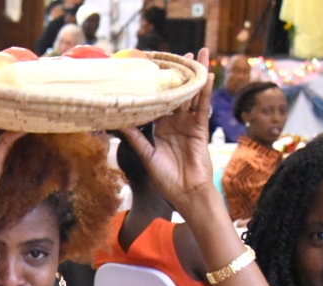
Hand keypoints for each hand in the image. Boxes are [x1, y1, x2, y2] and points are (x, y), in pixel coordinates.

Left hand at [120, 48, 217, 217]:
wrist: (185, 193)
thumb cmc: (165, 179)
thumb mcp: (145, 155)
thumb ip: (134, 137)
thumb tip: (116, 122)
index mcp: (160, 127)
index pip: (158, 101)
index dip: (156, 85)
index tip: (152, 67)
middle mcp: (174, 123)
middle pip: (176, 93)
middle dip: (177, 74)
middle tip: (177, 54)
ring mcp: (188, 124)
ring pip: (191, 95)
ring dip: (195, 76)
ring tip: (198, 54)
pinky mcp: (200, 129)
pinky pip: (202, 107)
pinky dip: (204, 91)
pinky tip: (206, 75)